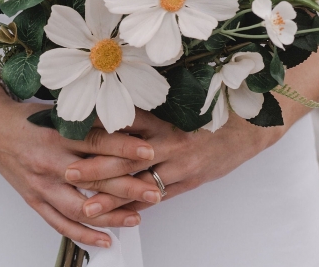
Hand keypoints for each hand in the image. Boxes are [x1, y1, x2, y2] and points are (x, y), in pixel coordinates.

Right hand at [0, 83, 162, 247]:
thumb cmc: (27, 117)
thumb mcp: (58, 111)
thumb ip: (88, 121)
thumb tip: (127, 124)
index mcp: (56, 134)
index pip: (96, 143)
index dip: (124, 149)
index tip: (149, 152)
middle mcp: (49, 162)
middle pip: (94, 179)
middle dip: (127, 187)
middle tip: (154, 191)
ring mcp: (40, 185)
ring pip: (79, 207)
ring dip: (110, 215)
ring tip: (137, 218)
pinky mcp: (34, 200)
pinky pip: (60, 224)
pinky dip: (83, 235)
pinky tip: (105, 239)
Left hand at [65, 108, 284, 215]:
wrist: (249, 128)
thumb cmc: (213, 112)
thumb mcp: (181, 103)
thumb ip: (149, 111)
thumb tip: (115, 112)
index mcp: (164, 118)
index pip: (125, 124)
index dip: (98, 129)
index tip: (73, 132)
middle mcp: (170, 142)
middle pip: (126, 158)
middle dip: (95, 169)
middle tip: (70, 174)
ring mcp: (180, 166)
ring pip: (139, 185)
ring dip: (111, 197)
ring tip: (87, 207)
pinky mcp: (189, 182)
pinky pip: (159, 197)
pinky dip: (138, 206)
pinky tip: (120, 215)